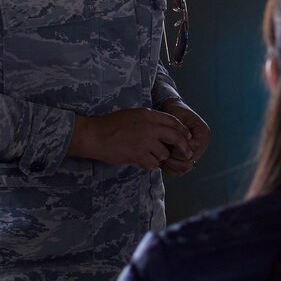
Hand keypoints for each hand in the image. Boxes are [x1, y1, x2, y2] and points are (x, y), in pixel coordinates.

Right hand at [69, 107, 192, 170]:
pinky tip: (142, 162)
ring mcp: (145, 141)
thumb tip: (164, 129)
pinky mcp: (138, 155)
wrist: (94, 135)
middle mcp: (150, 127)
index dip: (182, 130)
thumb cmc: (110, 125)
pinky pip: (153, 164)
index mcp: (148, 114)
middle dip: (183, 146)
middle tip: (186, 153)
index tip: (187, 137)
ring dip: (159, 157)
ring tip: (149, 156)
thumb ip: (149, 120)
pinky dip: (149, 165)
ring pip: (164, 153)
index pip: (173, 121)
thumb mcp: (133, 114)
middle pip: (176, 137)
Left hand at [157, 99, 210, 175]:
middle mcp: (203, 145)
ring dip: (172, 165)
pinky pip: (180, 170)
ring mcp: (196, 153)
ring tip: (160, 157)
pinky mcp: (188, 158)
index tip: (165, 143)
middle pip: (190, 160)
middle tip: (161, 153)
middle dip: (174, 158)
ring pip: (185, 167)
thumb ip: (176, 131)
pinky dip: (171, 169)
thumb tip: (174, 145)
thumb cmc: (175, 111)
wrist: (173, 111)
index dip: (178, 147)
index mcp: (203, 133)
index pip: (193, 147)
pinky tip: (162, 162)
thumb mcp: (176, 117)